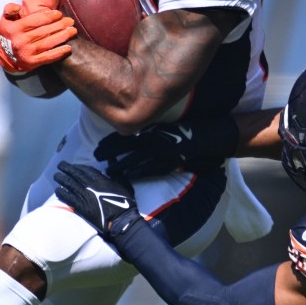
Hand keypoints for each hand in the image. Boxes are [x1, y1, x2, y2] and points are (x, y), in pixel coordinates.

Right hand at [0, 6, 77, 72]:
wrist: (7, 55)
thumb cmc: (10, 34)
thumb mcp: (5, 20)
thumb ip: (9, 9)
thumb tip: (18, 7)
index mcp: (14, 29)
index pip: (35, 20)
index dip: (49, 16)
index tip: (59, 14)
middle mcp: (20, 41)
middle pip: (44, 31)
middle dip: (59, 25)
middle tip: (70, 21)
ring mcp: (27, 52)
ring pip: (48, 42)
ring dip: (63, 36)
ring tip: (73, 31)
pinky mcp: (32, 62)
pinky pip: (48, 57)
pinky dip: (59, 52)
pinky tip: (69, 48)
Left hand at [54, 162, 139, 234]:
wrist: (120, 219)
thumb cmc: (124, 203)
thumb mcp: (123, 185)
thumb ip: (115, 177)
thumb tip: (111, 171)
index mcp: (100, 179)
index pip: (86, 169)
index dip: (79, 166)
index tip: (74, 165)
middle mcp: (90, 184)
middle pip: (75, 173)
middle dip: (66, 168)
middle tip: (60, 165)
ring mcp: (84, 194)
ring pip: (69, 183)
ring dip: (61, 178)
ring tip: (56, 176)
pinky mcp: (79, 206)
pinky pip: (67, 197)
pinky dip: (61, 193)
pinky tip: (57, 190)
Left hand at [94, 117, 239, 180]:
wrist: (209, 135)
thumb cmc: (187, 131)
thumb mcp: (166, 128)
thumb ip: (151, 133)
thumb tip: (133, 139)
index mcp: (153, 129)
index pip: (127, 135)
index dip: (111, 142)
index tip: (99, 147)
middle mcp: (155, 138)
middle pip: (126, 145)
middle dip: (110, 152)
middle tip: (96, 157)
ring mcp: (163, 150)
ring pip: (136, 158)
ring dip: (120, 165)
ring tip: (108, 171)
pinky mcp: (171, 160)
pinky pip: (151, 168)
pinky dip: (139, 171)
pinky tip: (128, 176)